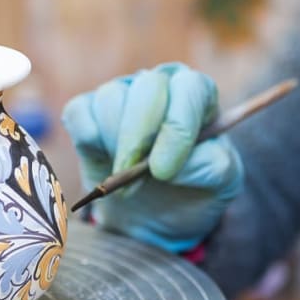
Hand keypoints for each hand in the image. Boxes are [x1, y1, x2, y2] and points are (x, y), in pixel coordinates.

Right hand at [61, 63, 242, 252]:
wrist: (156, 214)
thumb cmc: (192, 188)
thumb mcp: (219, 184)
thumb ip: (209, 166)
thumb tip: (173, 163)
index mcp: (197, 94)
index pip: (190, 89)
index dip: (176, 128)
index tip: (164, 170)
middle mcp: (160, 85)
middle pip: (148, 87)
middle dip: (139, 136)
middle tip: (133, 174)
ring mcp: (121, 94)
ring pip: (111, 99)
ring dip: (115, 145)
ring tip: (125, 180)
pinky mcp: (87, 111)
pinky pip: (80, 113)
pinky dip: (88, 142)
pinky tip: (103, 167)